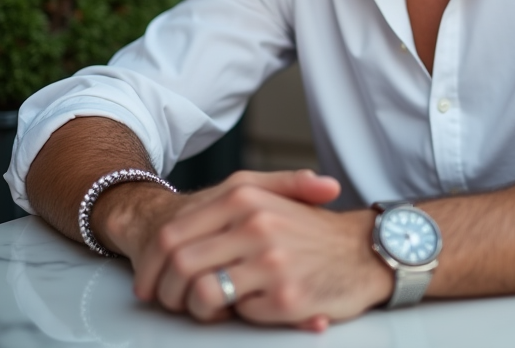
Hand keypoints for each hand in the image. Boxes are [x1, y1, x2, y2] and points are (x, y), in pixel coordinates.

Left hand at [117, 170, 392, 330]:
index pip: (172, 236)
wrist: (364, 251)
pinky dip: (240, 315)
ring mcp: (271, 260)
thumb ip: (220, 209)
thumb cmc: (310, 231)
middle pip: (180, 266)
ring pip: (203, 294)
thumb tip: (163, 243)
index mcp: (244, 198)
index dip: (152, 266)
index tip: (151, 284)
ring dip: (198, 309)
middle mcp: (255, 224)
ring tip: (210, 309)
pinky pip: (240, 314)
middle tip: (174, 303)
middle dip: (168, 293)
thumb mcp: (268, 198)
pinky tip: (253, 307)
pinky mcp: (286, 295)